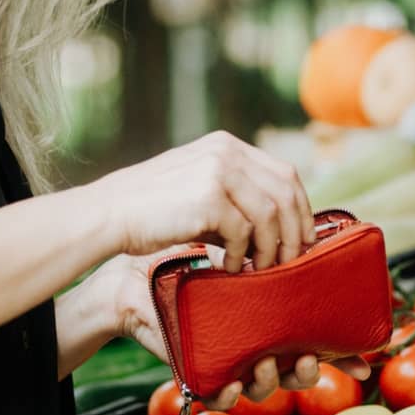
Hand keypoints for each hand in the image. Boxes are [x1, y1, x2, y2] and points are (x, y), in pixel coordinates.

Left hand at [85, 252, 370, 409]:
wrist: (138, 274)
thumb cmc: (189, 263)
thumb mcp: (237, 253)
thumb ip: (271, 247)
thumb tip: (312, 226)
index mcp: (273, 322)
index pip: (315, 343)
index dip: (343, 356)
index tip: (363, 355)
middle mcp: (257, 345)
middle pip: (296, 374)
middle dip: (306, 371)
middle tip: (305, 356)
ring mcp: (231, 361)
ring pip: (264, 387)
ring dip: (270, 378)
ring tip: (263, 360)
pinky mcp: (202, 372)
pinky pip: (221, 395)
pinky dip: (229, 393)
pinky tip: (232, 382)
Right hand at [91, 131, 311, 272]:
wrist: (110, 213)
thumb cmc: (153, 209)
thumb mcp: (198, 187)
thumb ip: (235, 197)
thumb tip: (278, 229)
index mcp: (227, 146)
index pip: (285, 174)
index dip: (301, 209)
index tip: (304, 238)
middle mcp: (226, 152)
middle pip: (286, 192)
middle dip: (294, 232)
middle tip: (290, 261)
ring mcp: (217, 172)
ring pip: (270, 215)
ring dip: (269, 248)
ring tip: (258, 268)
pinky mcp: (208, 198)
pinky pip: (243, 232)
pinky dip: (241, 255)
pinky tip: (228, 266)